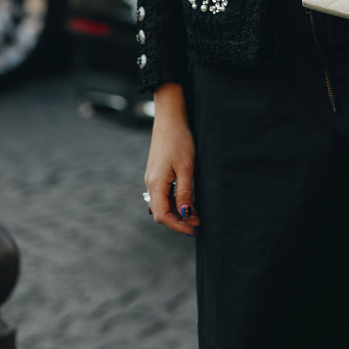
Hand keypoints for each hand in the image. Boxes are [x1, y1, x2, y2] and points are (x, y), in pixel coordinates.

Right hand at [144, 83, 200, 235]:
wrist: (170, 119)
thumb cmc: (179, 141)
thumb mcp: (186, 168)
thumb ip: (184, 193)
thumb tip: (184, 214)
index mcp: (156, 184)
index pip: (162, 215)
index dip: (177, 226)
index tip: (193, 229)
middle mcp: (151, 183)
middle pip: (161, 212)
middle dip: (179, 220)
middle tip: (198, 221)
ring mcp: (153, 177)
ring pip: (163, 203)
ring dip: (178, 210)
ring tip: (196, 211)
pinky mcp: (157, 172)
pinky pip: (164, 193)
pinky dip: (175, 200)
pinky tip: (188, 199)